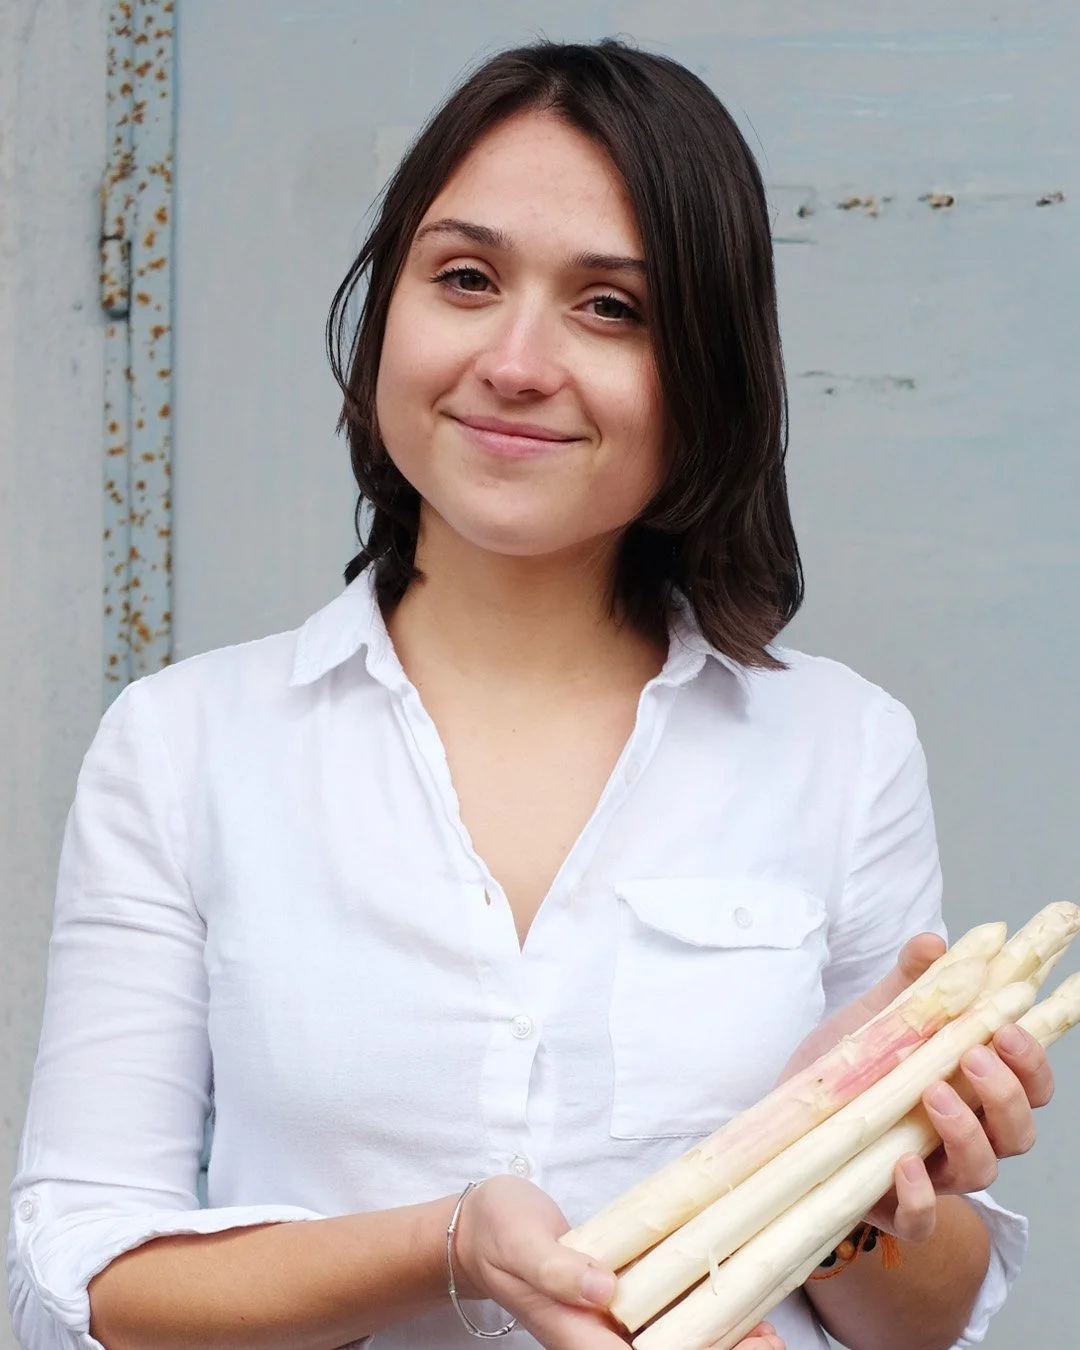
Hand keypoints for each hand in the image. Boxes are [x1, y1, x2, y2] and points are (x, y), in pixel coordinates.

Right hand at [451, 1175, 784, 1347]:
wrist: (482, 1228)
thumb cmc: (500, 1231)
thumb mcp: (522, 1242)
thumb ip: (557, 1269)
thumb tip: (604, 1290)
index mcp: (576, 1334)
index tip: (741, 1348)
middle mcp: (599, 1338)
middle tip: (771, 1343)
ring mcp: (610, 1323)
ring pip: (673, 1343)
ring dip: (721, 1342)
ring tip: (770, 1335)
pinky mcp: (620, 1301)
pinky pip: (668, 1318)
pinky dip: (705, 1316)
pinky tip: (737, 1308)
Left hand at [779, 935, 1054, 1243]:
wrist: (790, 1115)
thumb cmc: (850, 1068)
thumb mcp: (879, 1017)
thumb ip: (912, 982)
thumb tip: (934, 942)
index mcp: (973, 1091)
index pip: (1029, 1084)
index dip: (1031, 1060)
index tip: (1009, 1026)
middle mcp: (965, 1138)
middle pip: (1017, 1131)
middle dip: (1006, 1093)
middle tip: (974, 1057)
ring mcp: (933, 1176)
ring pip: (981, 1171)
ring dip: (968, 1134)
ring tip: (934, 1095)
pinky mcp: (892, 1207)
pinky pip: (921, 1220)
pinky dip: (920, 1197)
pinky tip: (904, 1163)